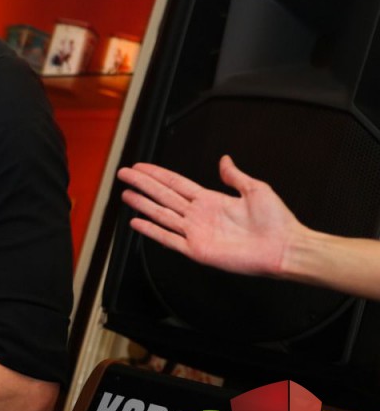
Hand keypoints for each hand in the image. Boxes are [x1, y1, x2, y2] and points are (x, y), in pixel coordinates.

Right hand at [116, 155, 299, 276]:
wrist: (286, 248)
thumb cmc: (277, 222)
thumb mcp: (256, 189)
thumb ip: (235, 176)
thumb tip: (225, 160)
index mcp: (211, 200)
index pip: (176, 184)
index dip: (158, 174)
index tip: (141, 167)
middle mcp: (200, 216)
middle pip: (163, 196)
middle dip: (143, 184)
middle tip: (124, 174)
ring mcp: (196, 233)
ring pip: (162, 214)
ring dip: (143, 204)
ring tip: (125, 194)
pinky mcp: (197, 250)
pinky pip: (169, 239)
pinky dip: (152, 231)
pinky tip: (137, 223)